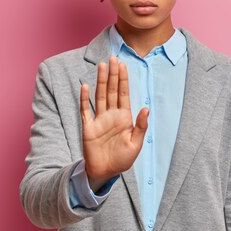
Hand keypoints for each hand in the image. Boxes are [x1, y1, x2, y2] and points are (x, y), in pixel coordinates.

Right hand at [79, 56, 148, 192]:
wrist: (105, 172)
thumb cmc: (122, 159)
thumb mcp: (136, 144)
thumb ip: (140, 126)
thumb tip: (146, 108)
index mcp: (124, 117)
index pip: (123, 93)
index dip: (123, 79)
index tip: (123, 65)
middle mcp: (111, 115)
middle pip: (111, 90)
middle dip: (113, 74)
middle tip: (113, 58)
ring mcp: (99, 119)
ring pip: (100, 96)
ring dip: (100, 81)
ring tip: (102, 66)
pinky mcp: (88, 127)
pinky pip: (85, 110)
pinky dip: (84, 98)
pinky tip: (85, 86)